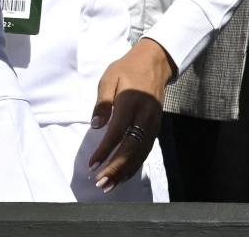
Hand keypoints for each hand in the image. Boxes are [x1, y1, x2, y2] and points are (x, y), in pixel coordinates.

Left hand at [87, 38, 173, 193]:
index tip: (92, 164)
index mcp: (131, 102)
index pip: (117, 132)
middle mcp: (145, 115)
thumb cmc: (128, 69)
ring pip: (140, 152)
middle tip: (100, 183)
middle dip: (115, 168)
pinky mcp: (156, 127)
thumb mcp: (110, 77)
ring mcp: (153, 122)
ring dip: (125, 171)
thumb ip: (102, 102)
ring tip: (110, 185)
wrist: (155, 62)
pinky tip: (124, 175)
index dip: (104, 151)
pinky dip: (135, 165)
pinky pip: (146, 150)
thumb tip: (96, 126)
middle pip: (131, 147)